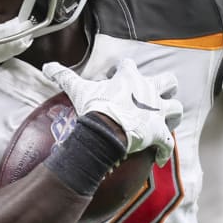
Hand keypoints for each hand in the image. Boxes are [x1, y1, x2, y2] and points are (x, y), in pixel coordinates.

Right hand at [43, 58, 182, 164]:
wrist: (106, 131)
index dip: (122, 71)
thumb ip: (63, 76)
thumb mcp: (77, 89)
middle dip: (166, 88)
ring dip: (171, 116)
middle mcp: (149, 91)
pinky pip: (168, 143)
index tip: (113, 79)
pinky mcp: (159, 133)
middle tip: (155, 96)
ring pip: (176, 109)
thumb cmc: (94, 108)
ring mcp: (157, 113)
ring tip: (164, 121)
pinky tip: (158, 156)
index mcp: (130, 78)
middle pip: (169, 82)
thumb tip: (46, 66)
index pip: (129, 66)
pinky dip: (164, 150)